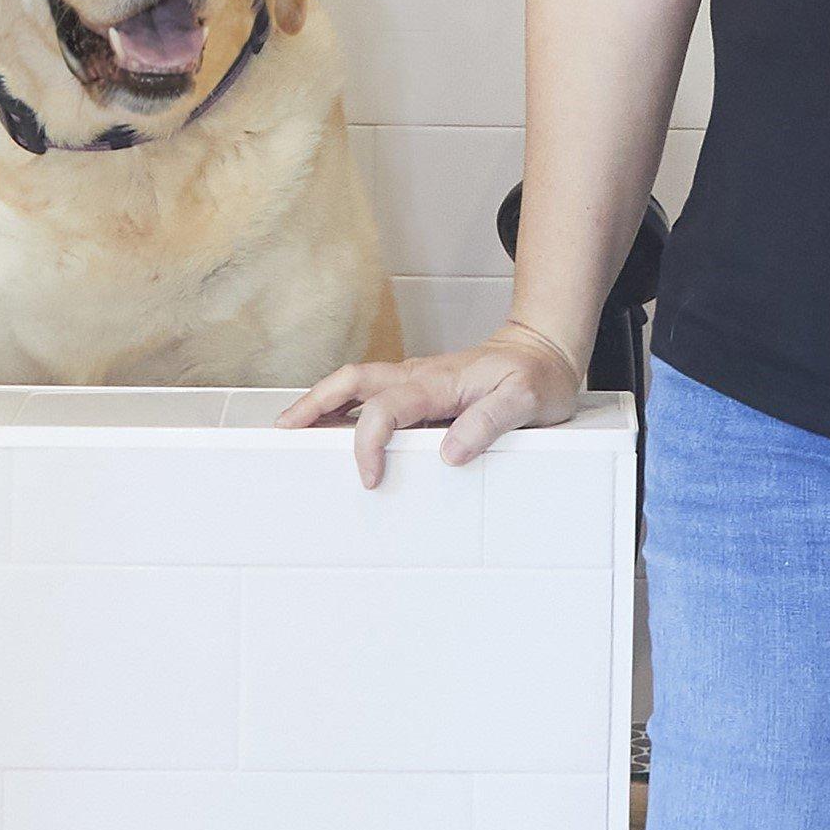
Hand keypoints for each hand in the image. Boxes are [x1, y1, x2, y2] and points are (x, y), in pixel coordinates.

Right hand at [272, 322, 591, 488]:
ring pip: (356, 383)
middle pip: (352, 381)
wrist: (545, 352)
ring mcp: (417, 379)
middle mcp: (419, 376)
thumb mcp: (525, 400)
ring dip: (322, 402)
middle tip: (285, 431)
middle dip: (314, 404)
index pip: (387, 408)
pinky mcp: (420, 388)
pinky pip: (373, 393)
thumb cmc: (537, 377)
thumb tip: (450, 452)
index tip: (370, 477)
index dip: (370, 441)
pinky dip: (344, 405)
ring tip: (293, 429)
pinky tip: (334, 425)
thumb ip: (489, 423)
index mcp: (438, 382)